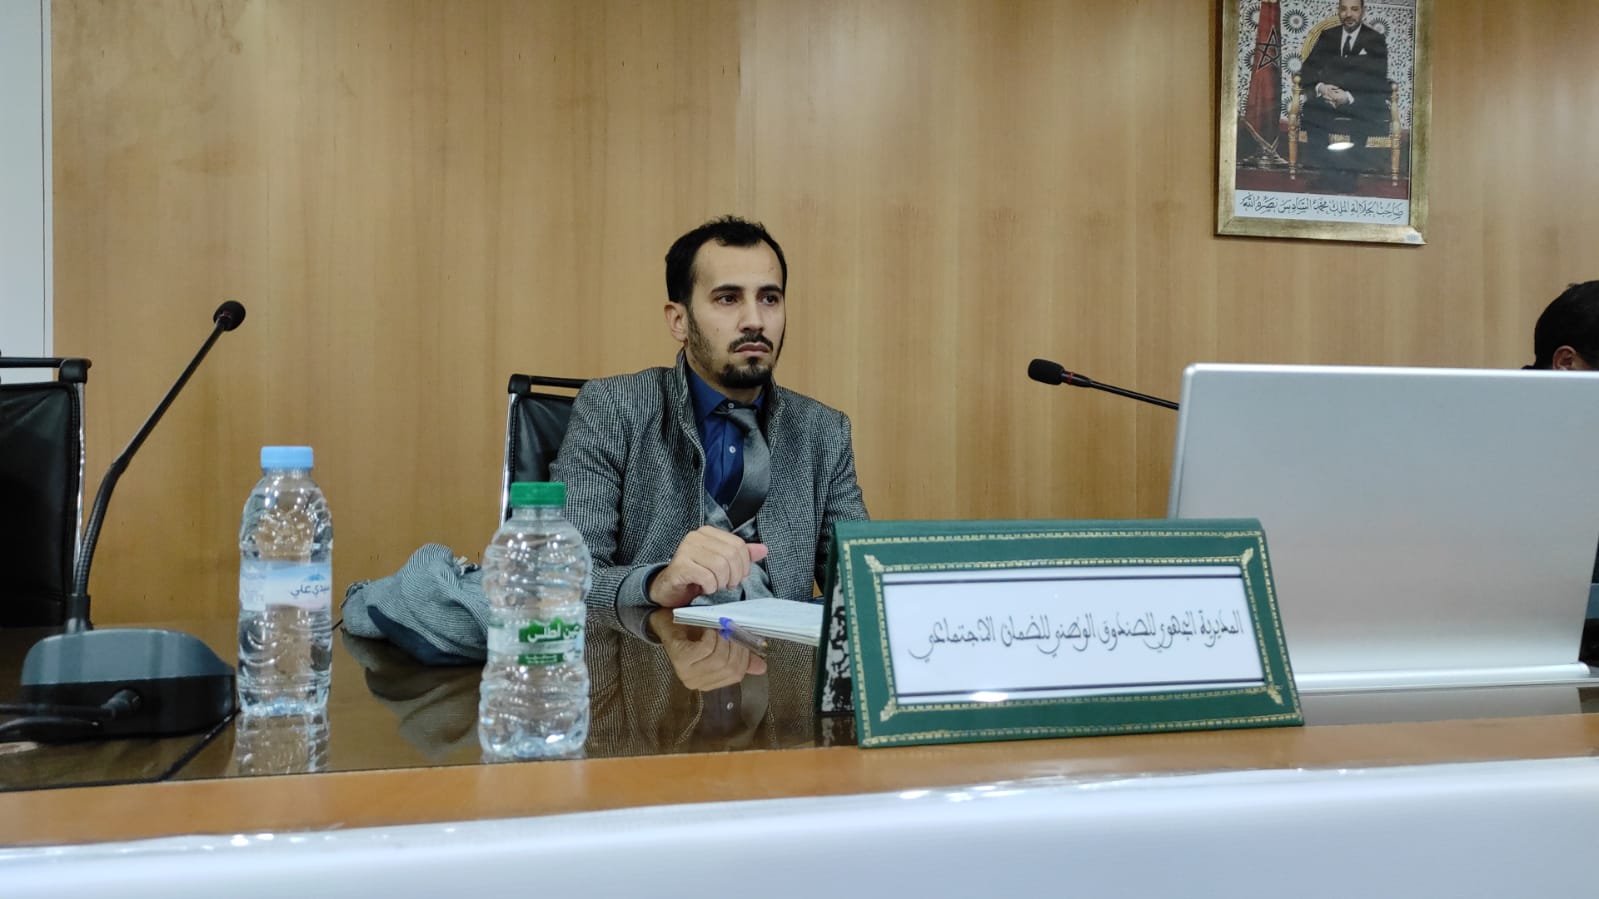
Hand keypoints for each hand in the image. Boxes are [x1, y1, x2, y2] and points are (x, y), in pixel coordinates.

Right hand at [648, 526, 767, 607]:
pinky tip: (703, 588)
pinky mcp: (680, 565)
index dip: (744, 565)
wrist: (668, 589)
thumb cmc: (696, 576)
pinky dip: (710, 587)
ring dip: (720, 582)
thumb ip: (741, 556)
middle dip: (733, 576)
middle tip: (726, 585)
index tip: (737, 577)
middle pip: (731, 555)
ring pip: (720, 566)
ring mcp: (686, 549)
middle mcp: (696, 537)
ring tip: (714, 586)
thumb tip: (763, 549)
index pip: (739, 545)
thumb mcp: (721, 565)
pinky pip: (706, 577)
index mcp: (708, 533)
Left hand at [649, 609, 766, 690]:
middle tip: (732, 628)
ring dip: (723, 639)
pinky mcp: (680, 661)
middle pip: (730, 667)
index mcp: (710, 683)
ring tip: (720, 627)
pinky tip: (709, 629)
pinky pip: (705, 650)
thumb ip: (741, 657)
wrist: (670, 621)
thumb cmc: (696, 633)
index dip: (744, 655)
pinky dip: (711, 637)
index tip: (744, 637)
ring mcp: (687, 674)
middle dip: (735, 645)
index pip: (737, 674)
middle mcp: (698, 684)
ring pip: (719, 659)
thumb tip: (762, 667)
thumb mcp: (721, 645)